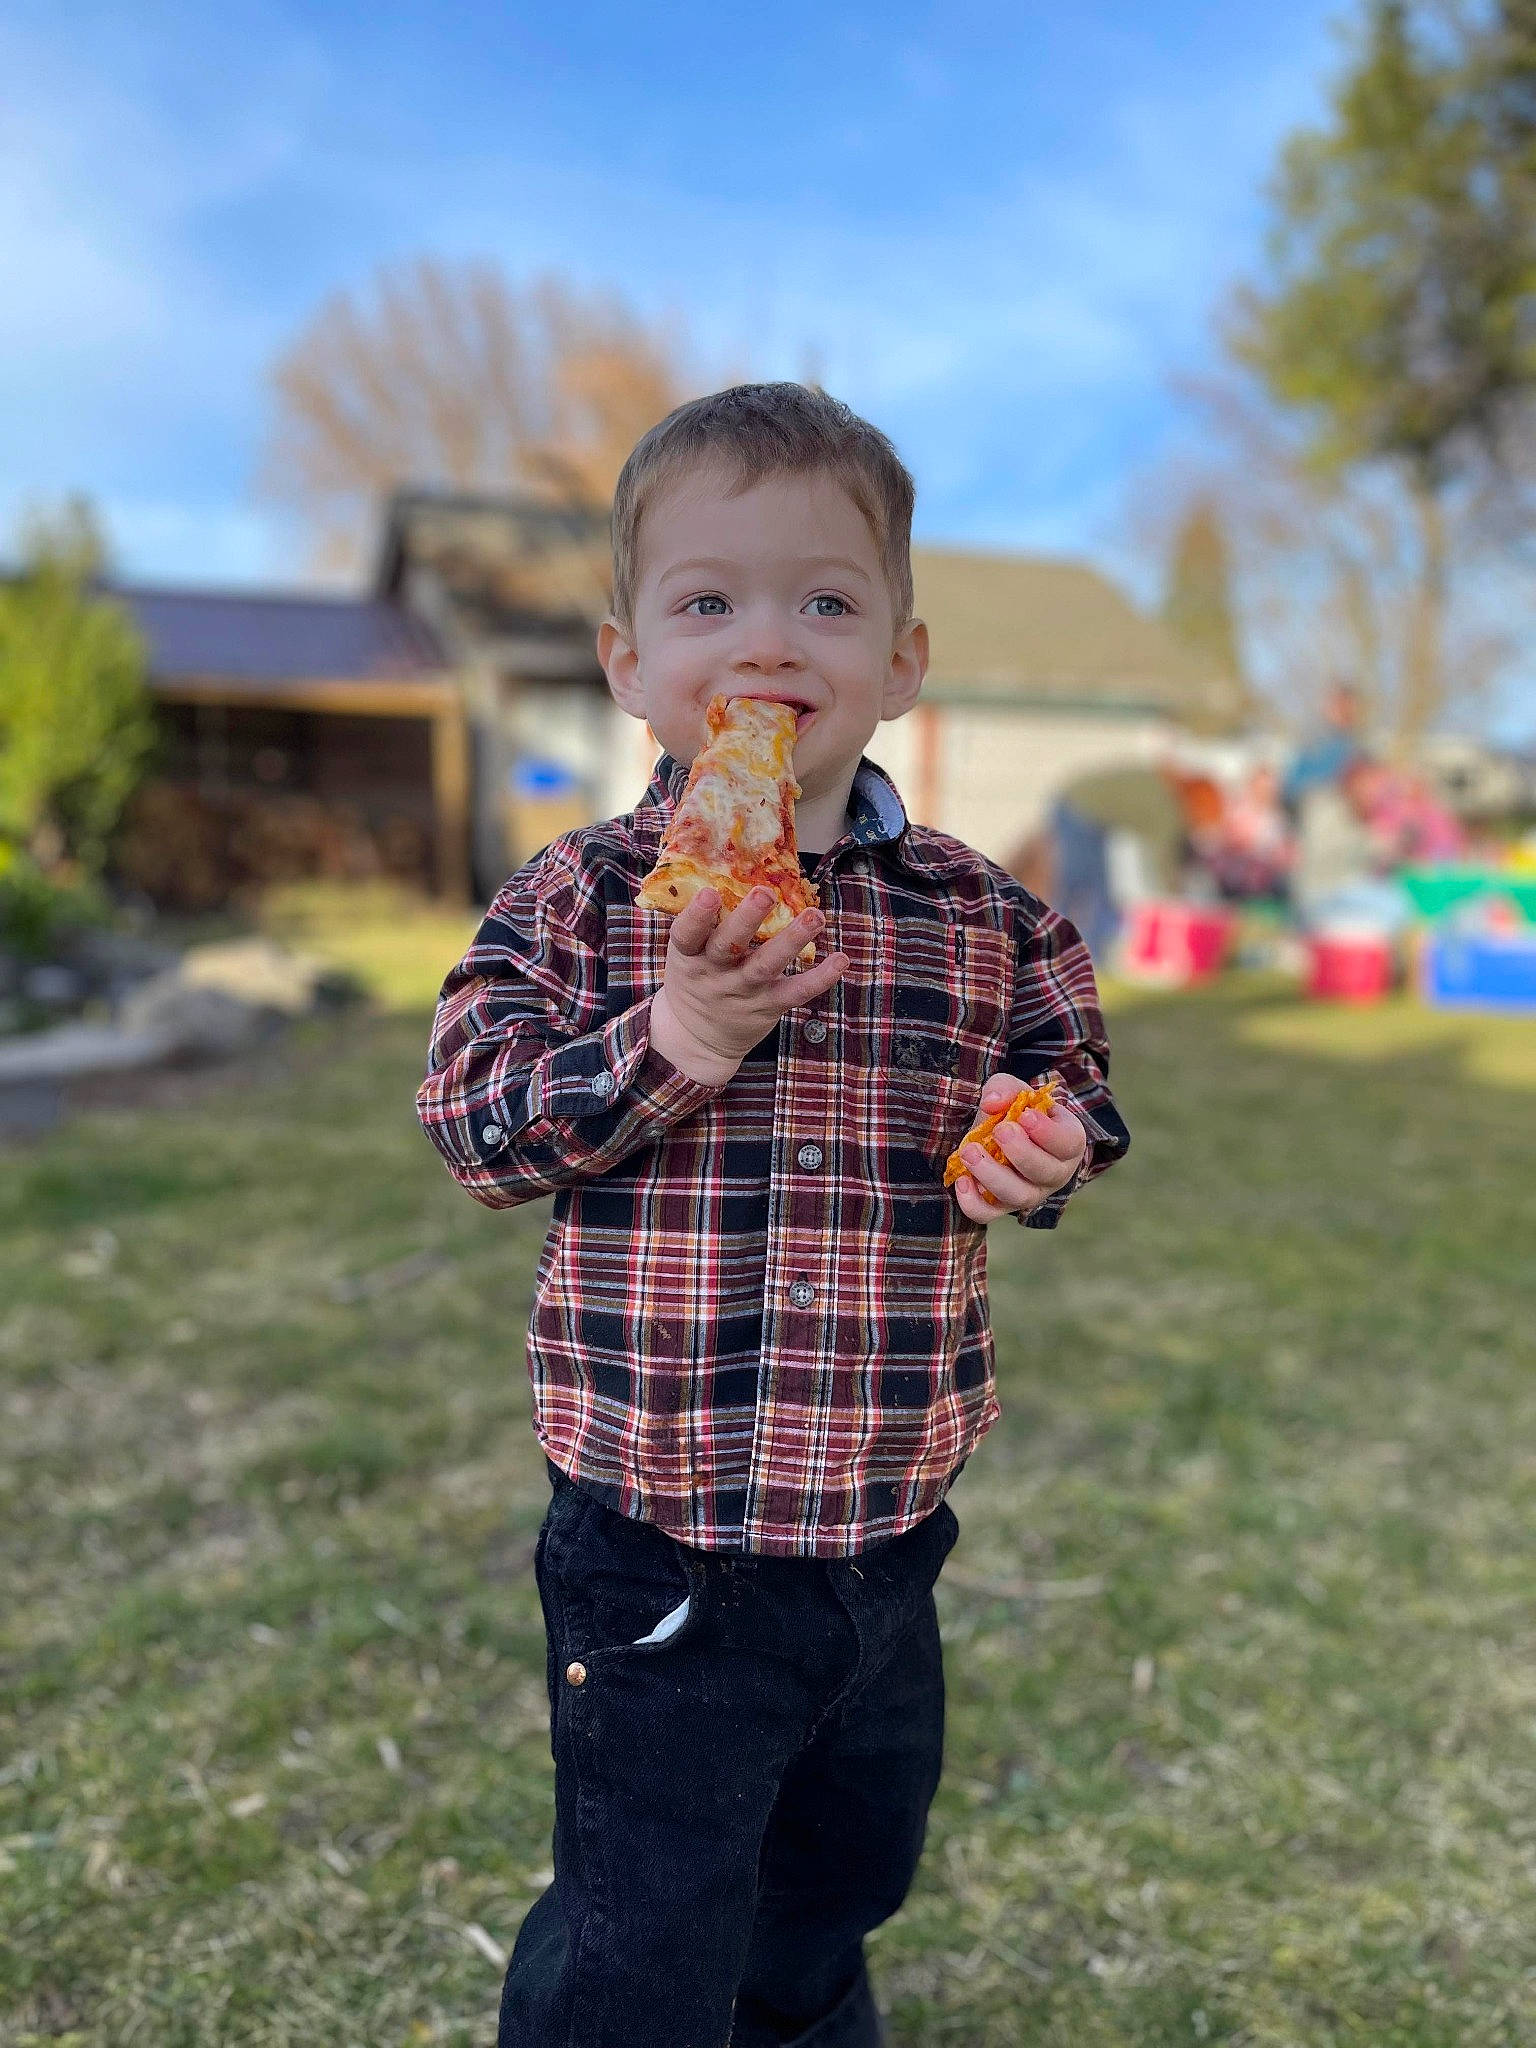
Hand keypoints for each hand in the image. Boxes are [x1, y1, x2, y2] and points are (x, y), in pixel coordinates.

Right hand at [650, 886, 848, 1085]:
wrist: (697, 1038)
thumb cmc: (695, 981)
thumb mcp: (686, 955)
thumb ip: (704, 925)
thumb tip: (727, 871)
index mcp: (689, 956)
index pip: (687, 934)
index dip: (698, 915)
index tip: (710, 892)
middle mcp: (714, 973)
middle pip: (728, 945)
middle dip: (747, 919)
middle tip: (765, 892)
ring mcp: (743, 991)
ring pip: (766, 966)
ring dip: (792, 940)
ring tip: (814, 916)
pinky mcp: (768, 1006)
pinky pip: (795, 993)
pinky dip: (820, 978)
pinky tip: (840, 960)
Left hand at [950, 1070, 1087, 1223]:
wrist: (1005, 1133)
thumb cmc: (1019, 1111)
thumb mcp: (1016, 1091)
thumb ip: (1006, 1089)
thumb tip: (991, 1102)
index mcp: (1068, 1143)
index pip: (1068, 1143)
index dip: (1048, 1133)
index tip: (1025, 1116)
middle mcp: (1055, 1174)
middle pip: (1045, 1173)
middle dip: (1021, 1152)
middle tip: (1000, 1130)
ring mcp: (1030, 1194)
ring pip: (1018, 1196)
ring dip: (992, 1175)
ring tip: (971, 1152)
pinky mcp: (1002, 1206)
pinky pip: (989, 1214)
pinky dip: (973, 1203)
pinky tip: (961, 1179)